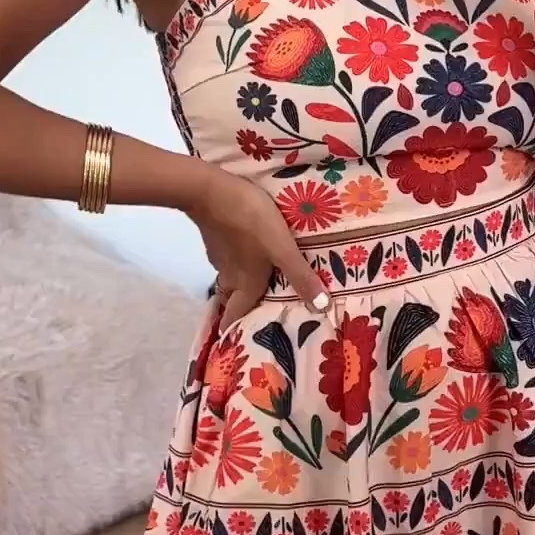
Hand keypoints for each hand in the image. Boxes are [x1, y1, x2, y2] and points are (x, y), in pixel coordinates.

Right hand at [185, 166, 329, 330]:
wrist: (211, 191)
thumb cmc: (251, 222)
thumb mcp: (282, 249)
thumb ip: (301, 276)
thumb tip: (323, 309)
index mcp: (246, 283)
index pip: (236, 316)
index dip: (235, 331)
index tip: (238, 343)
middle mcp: (230, 274)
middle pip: (232, 298)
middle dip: (239, 308)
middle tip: (254, 312)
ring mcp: (220, 254)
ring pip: (229, 277)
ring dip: (239, 283)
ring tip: (255, 281)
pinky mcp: (215, 236)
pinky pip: (227, 256)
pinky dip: (235, 260)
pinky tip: (246, 251)